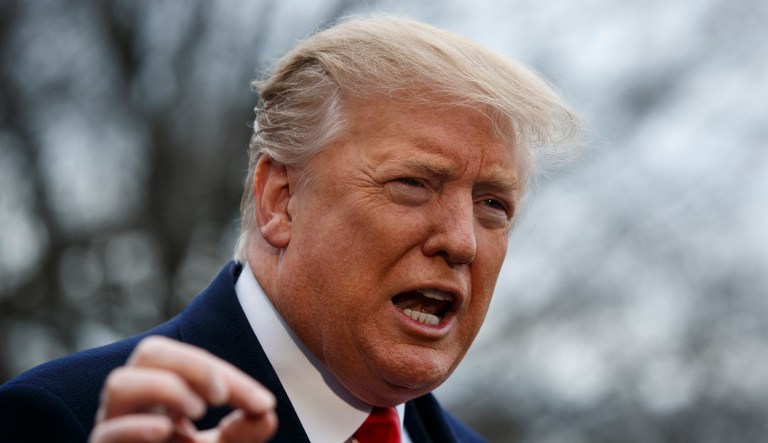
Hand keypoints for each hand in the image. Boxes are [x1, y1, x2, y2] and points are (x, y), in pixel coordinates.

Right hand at [90, 336, 277, 442]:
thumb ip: (244, 432)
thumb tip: (268, 415)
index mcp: (161, 393)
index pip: (192, 363)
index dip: (231, 377)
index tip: (264, 403)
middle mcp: (134, 403)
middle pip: (151, 353)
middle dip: (193, 365)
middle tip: (222, 395)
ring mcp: (113, 428)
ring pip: (120, 384)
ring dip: (165, 388)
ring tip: (197, 411)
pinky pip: (106, 433)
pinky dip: (135, 428)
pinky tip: (165, 431)